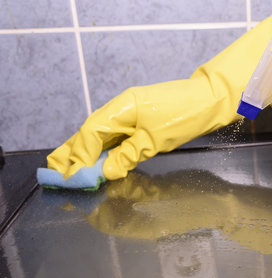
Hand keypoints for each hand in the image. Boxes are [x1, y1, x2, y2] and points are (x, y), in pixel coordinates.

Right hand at [47, 11, 271, 179]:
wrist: (212, 100)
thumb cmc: (186, 116)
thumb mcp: (156, 140)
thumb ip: (128, 155)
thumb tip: (105, 172)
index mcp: (121, 108)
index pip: (91, 133)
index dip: (79, 156)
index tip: (70, 177)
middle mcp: (120, 108)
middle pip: (88, 132)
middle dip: (71, 153)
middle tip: (53, 174)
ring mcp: (129, 113)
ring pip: (99, 135)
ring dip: (84, 153)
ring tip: (66, 170)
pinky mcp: (139, 121)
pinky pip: (114, 137)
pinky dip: (103, 150)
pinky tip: (97, 162)